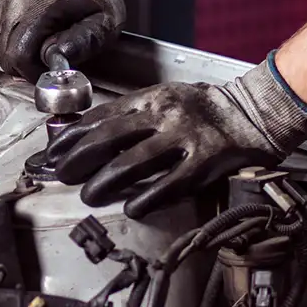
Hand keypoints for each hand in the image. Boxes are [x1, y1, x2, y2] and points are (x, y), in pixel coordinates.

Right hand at [0, 0, 140, 81]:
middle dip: (28, 65)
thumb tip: (60, 57)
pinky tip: (35, 30)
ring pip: (1, 46)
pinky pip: (0, 32)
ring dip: (21, 51)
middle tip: (50, 56)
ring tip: (46, 39)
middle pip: (6, 55)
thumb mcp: (104, 20)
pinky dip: (14, 39)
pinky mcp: (1, 0)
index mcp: (39, 6)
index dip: (34, 71)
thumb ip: (84, 42)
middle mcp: (15, 1)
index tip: (50, 68)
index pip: (18, 56)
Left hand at [48, 57, 306, 218]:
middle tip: (62, 175)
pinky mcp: (205, 162)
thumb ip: (130, 115)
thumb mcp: (163, 99)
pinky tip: (132, 209)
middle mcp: (163, 114)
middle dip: (78, 159)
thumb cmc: (203, 110)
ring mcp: (184, 138)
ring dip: (104, 181)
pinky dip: (146, 198)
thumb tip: (86, 135)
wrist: (254, 111)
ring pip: (133, 162)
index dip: (70, 137)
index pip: (99, 117)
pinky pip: (170, 184)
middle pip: (108, 138)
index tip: (51, 153)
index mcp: (149, 98)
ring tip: (88, 195)